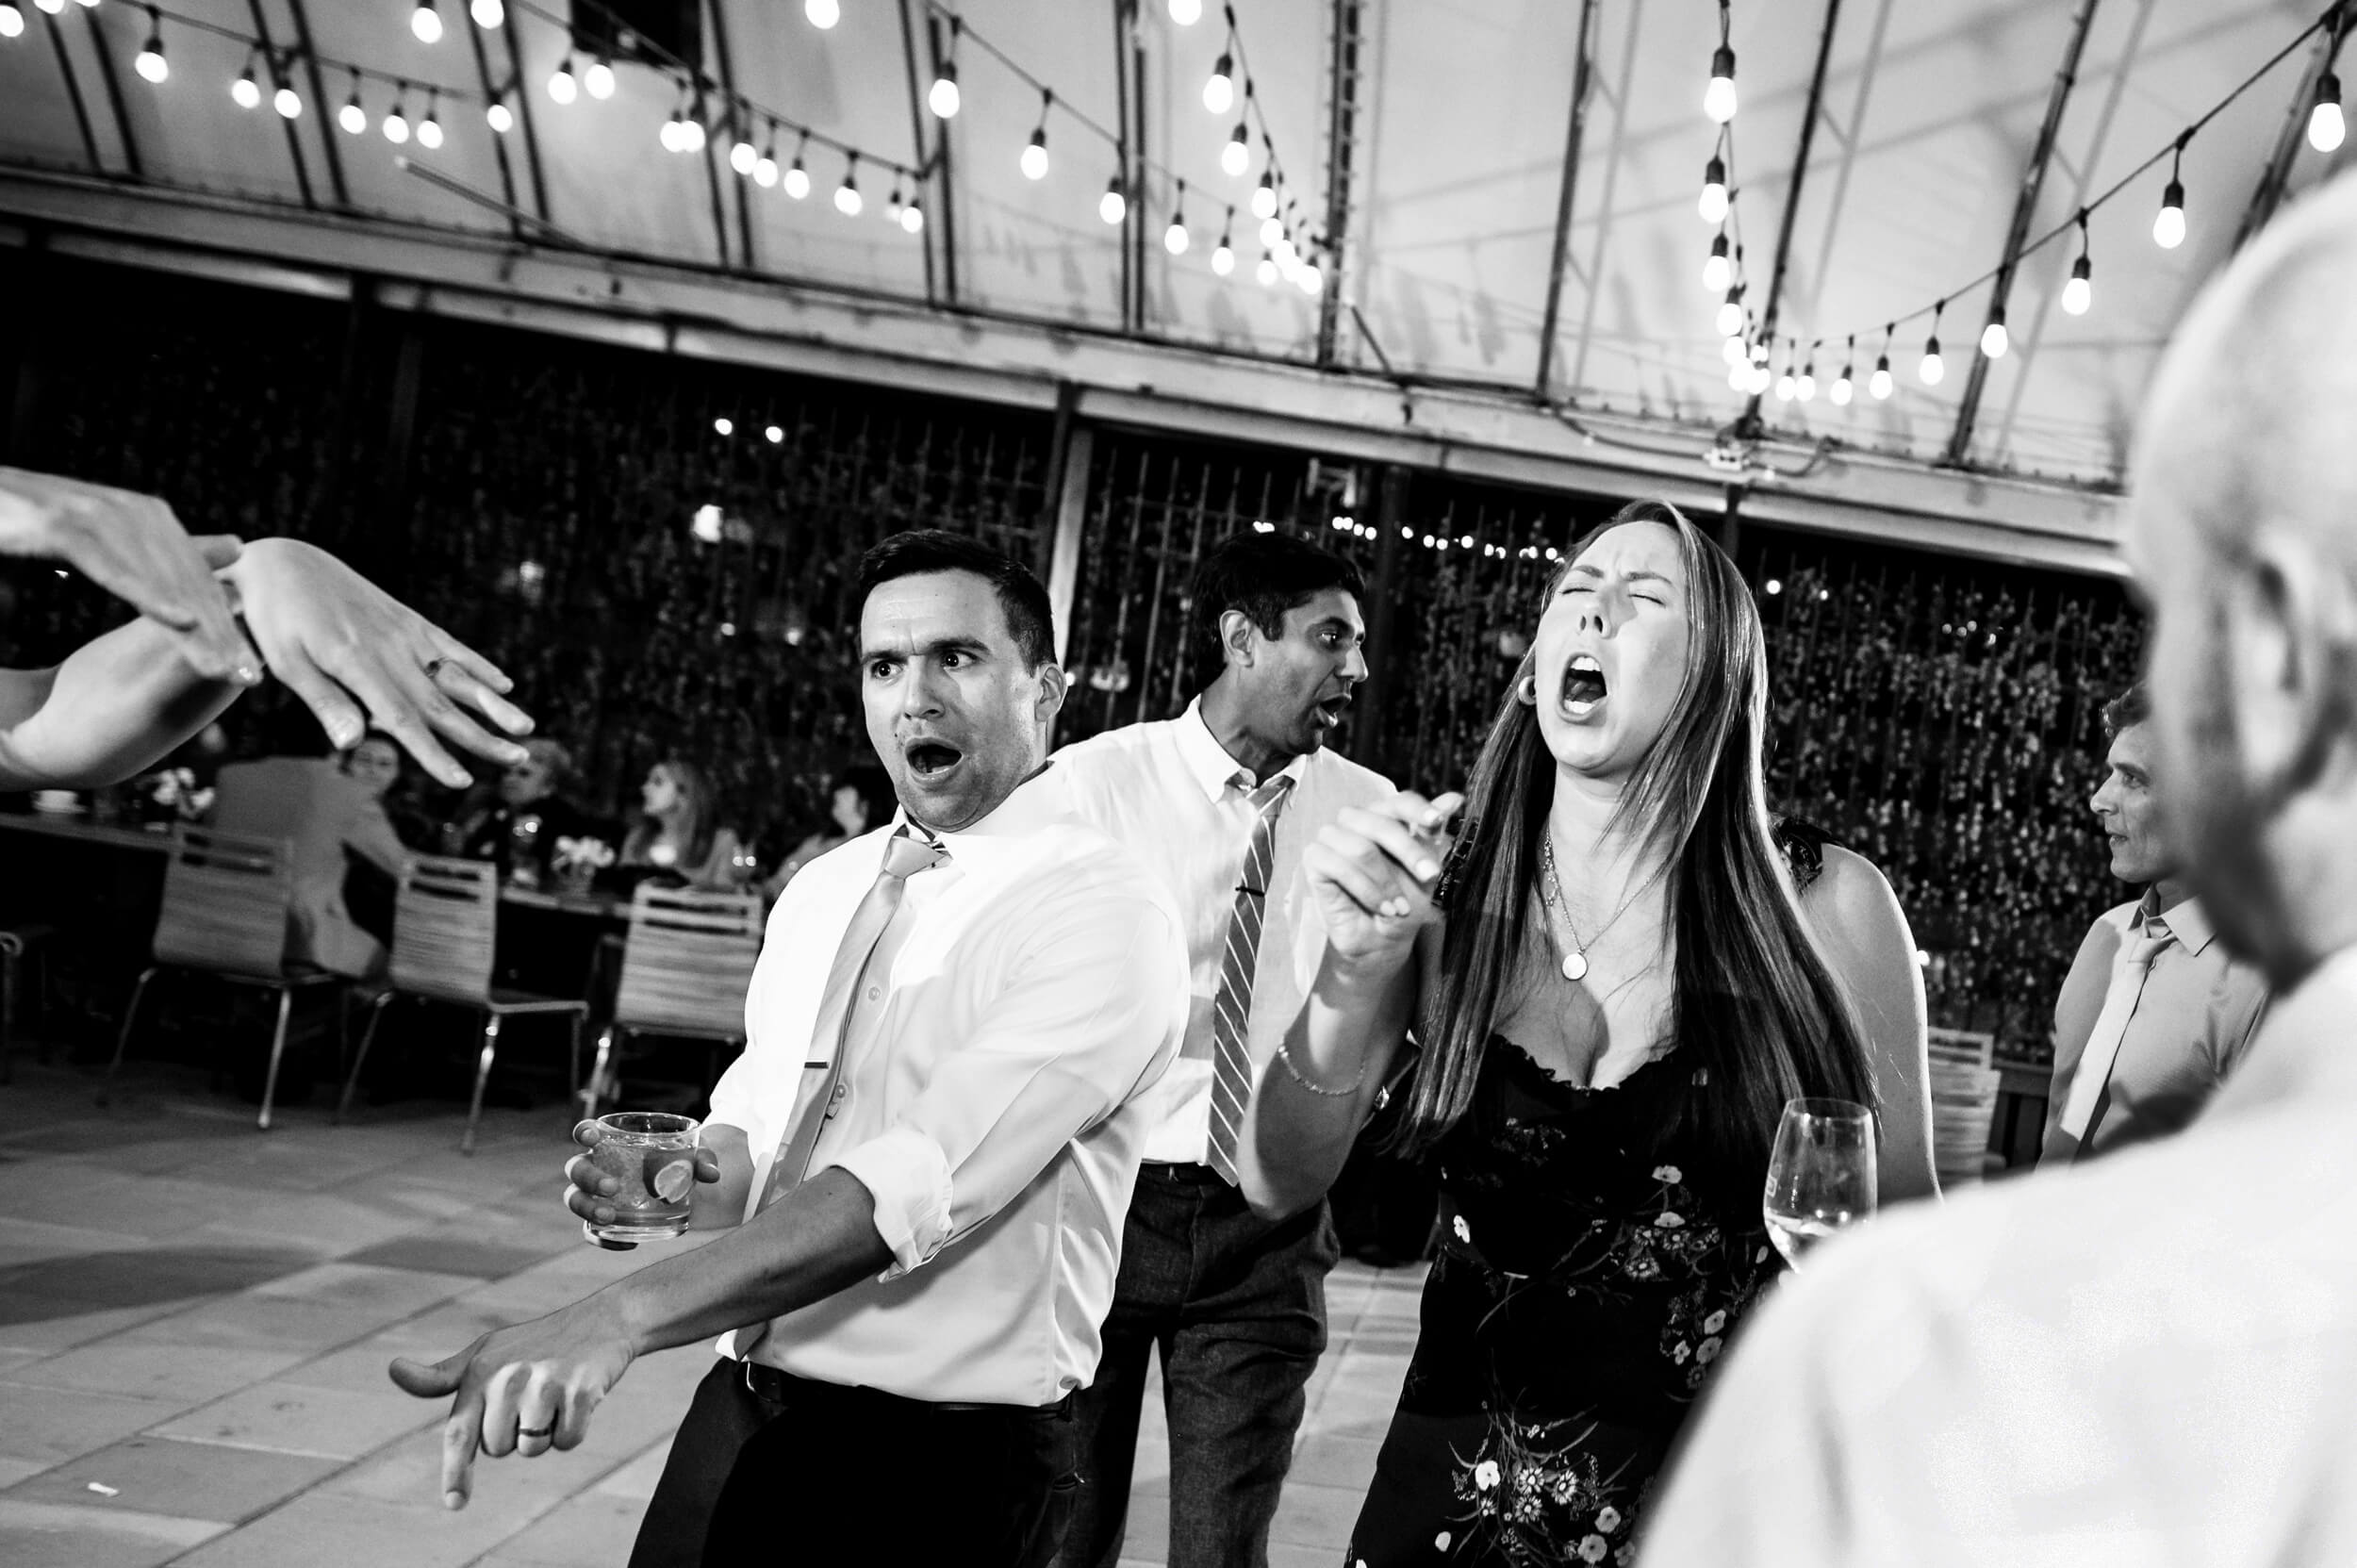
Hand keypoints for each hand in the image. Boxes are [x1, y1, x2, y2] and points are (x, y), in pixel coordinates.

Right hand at [0, 466, 260, 684]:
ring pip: (157, 576)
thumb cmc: (23, 523)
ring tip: (225, 665)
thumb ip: (156, 555)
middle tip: (250, 678)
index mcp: (140, 517)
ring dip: (195, 623)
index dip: (223, 624)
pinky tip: (180, 622)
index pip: (193, 579)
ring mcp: (92, 513)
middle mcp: (125, 510)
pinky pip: (110, 563)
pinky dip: (145, 591)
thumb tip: (235, 547)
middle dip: (219, 631)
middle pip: (184, 579)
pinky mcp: (56, 522)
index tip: (251, 673)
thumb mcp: (95, 546)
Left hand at [221, 538, 533, 786]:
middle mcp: (389, 648)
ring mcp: (404, 633)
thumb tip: (353, 745)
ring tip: (526, 728)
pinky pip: (450, 646)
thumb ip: (325, 702)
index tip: (462, 780)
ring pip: (456, 675)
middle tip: (519, 760)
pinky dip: (478, 665)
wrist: (285, 562)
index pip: (401, 718)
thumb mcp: (285, 662)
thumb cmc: (276, 620)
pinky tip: (505, 684)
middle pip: (442, 703)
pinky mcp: (409, 620)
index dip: (432, 752)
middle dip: (482, 735)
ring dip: (493, 704)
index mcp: (355, 662)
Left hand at [387, 1297, 634, 1509]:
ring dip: (545, 1433)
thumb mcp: (485, 1354)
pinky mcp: (580, 1391)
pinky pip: (567, 1442)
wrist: (601, 1319)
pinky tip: (579, 1398)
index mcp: (480, 1372)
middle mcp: (509, 1378)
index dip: (455, 1472)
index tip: (455, 1503)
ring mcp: (546, 1384)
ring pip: (532, 1449)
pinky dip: (573, 1429)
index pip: (459, 1432)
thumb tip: (393, 1369)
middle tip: (532, 1398)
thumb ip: (441, 1376)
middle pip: (500, 1449)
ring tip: (556, 1396)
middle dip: (514, 1434)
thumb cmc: (535, 1343)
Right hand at [566, 1118, 720, 1249]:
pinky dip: (603, 1239)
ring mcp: (596, 1194)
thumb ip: (703, 1159)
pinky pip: (591, 1231)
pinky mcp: (603, 1220)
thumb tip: (712, 1174)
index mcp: (614, 1142)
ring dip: (587, 1207)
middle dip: (588, 1177)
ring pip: (574, 1198)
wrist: (686, 1191)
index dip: (584, 1131)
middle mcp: (598, 1166)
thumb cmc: (682, 1162)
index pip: (588, 1131)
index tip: (591, 1136)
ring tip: (610, 1217)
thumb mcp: (696, 1155)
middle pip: (576, 1167)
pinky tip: (628, 1243)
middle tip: (613, 1187)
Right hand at [1305, 791, 1464, 978]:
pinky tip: (1382, 907)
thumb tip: (1455, 799)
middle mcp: (1355, 820)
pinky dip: (1366, 891)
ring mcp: (1331, 837)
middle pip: (1381, 823)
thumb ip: (1433, 835)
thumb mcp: (1425, 870)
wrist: (1383, 941)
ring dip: (1386, 883)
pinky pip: (1339, 867)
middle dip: (1409, 852)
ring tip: (1400, 907)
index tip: (1436, 821)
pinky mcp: (1314, 859)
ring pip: (1361, 849)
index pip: (1399, 801)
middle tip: (1430, 876)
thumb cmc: (1403, 902)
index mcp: (1384, 816)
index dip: (1418, 810)